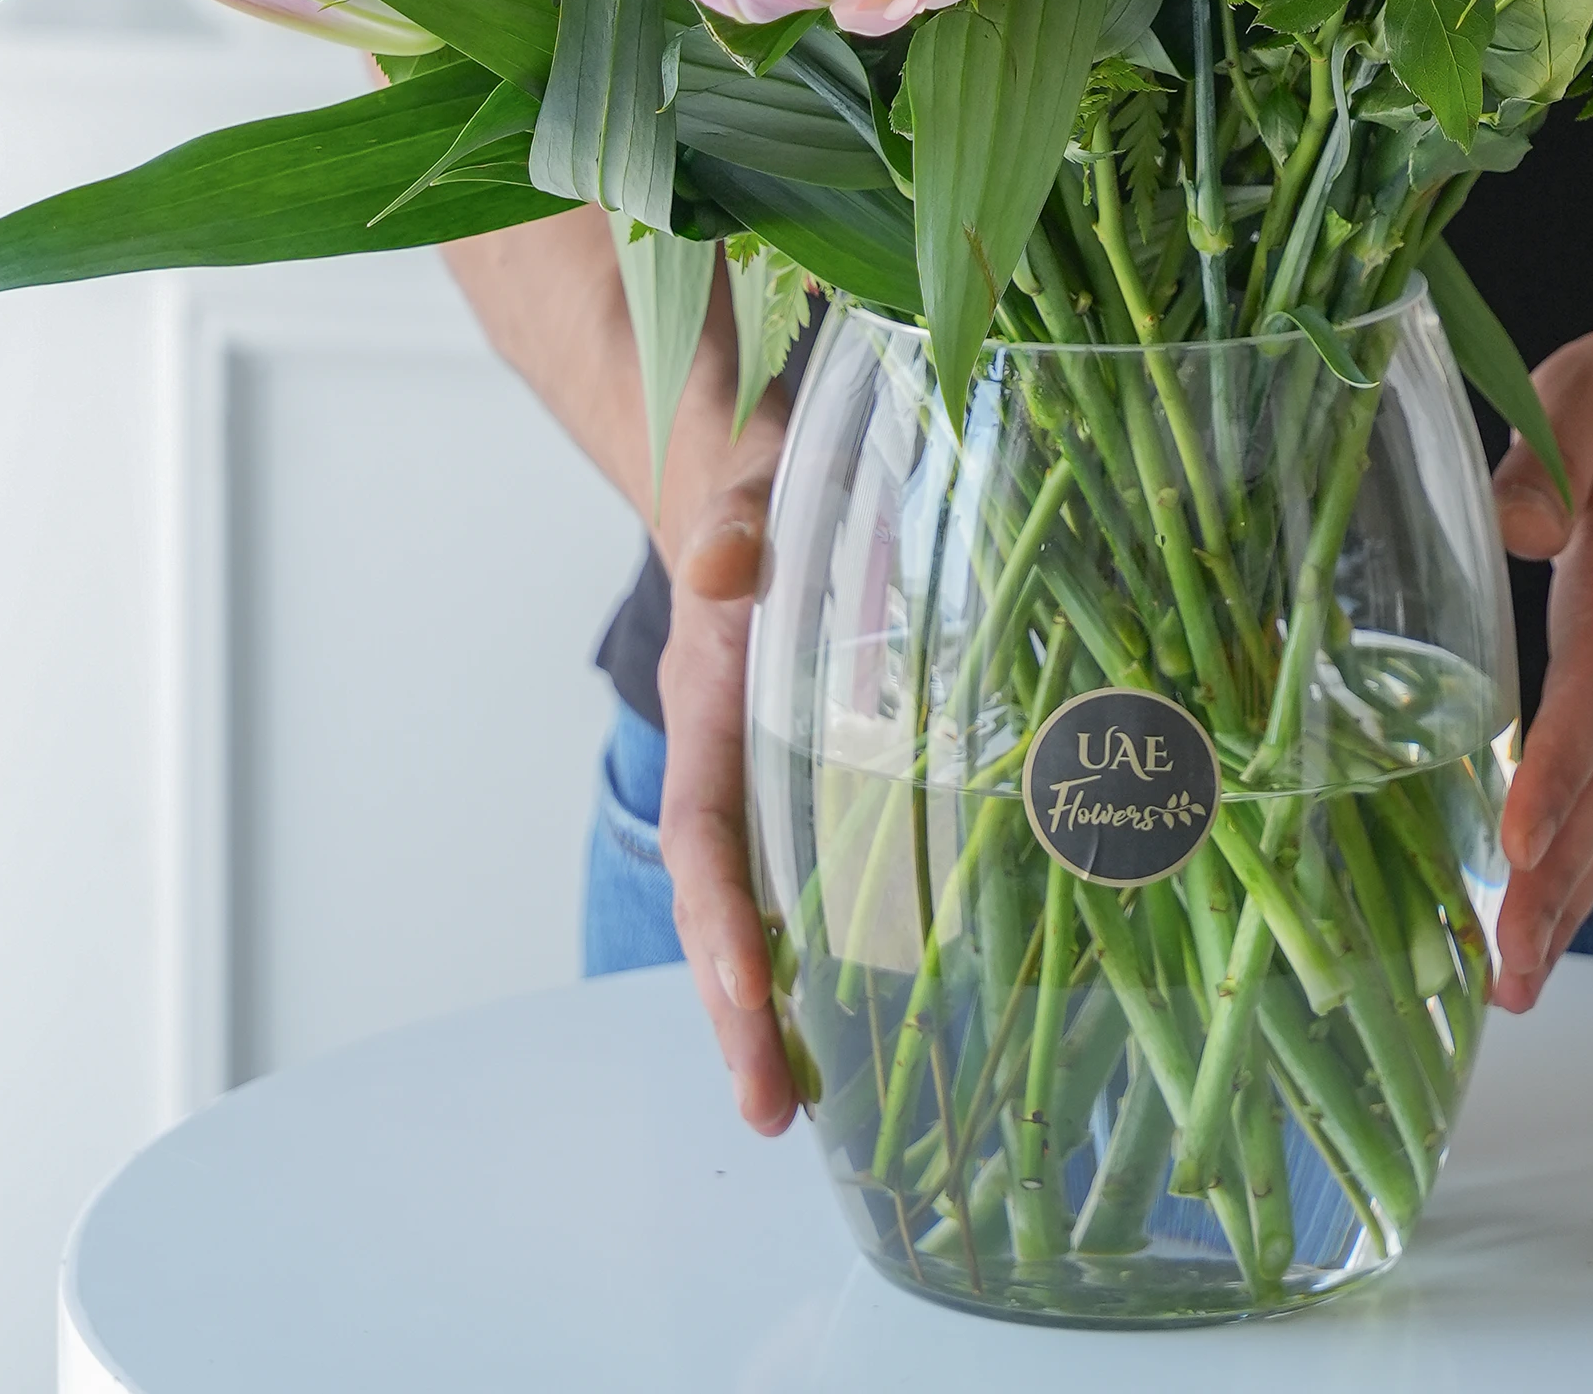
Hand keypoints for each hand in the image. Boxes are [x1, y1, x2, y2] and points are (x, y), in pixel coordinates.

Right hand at [653, 457, 795, 1134]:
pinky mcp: (824, 763)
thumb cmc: (751, 485)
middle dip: (738, 1012)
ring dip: (782, 1000)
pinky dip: (838, 937)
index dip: (721, 923)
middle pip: (723, 904)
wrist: (749, 475)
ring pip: (766, 902)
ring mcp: (774, 770)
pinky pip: (820, 862)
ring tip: (807, 1106)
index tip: (751, 1000)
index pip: (709, 834)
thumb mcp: (744, 488)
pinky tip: (883, 1003)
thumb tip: (725, 566)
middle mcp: (733, 758)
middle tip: (769, 1117)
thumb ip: (733, 526)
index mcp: (709, 708)